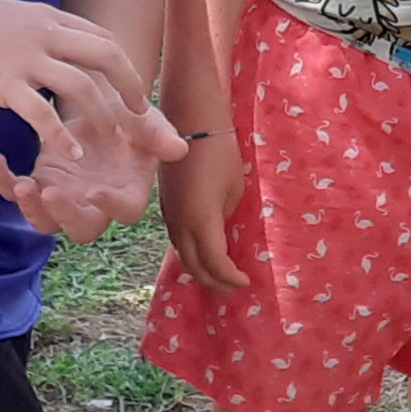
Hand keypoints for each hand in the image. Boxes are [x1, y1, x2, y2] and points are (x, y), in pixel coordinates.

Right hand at [0, 0, 155, 172]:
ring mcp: (24, 58)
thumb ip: (38, 29)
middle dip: (130, 86)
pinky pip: (42, 114)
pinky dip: (62, 136)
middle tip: (139, 114)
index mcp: (47, 17)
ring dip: (102, 115)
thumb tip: (56, 43)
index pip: (101, 37)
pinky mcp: (2, 84)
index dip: (123, 65)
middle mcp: (44, 33)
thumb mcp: (10, 16)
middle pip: (106, 56)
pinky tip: (74, 154)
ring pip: (82, 86)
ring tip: (112, 139)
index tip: (132, 88)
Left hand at [0, 83, 182, 242]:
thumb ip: (159, 135)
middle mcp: (94, 203)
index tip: (95, 191)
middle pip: (80, 228)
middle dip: (64, 216)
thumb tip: (178, 149)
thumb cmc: (130, 117)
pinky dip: (2, 182)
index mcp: (127, 192)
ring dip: (30, 209)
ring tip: (22, 185)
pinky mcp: (39, 182)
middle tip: (49, 195)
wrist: (98, 103)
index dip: (111, 206)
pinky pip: (16, 192)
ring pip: (45, 221)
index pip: (124, 211)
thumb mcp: (147, 120)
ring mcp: (64, 196)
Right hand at [158, 121, 251, 290]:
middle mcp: (180, 223)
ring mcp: (169, 214)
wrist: (190, 122)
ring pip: (181, 254)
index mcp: (202, 220)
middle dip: (214, 282)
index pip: (216, 263)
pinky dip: (189, 253)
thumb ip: (226, 216)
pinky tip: (200, 253)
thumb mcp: (235, 189)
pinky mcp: (165, 206)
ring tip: (216, 278)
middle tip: (231, 289)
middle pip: (194, 266)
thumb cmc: (221, 152)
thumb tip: (219, 228)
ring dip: (199, 270)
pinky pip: (176, 239)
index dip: (230, 278)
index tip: (246, 282)